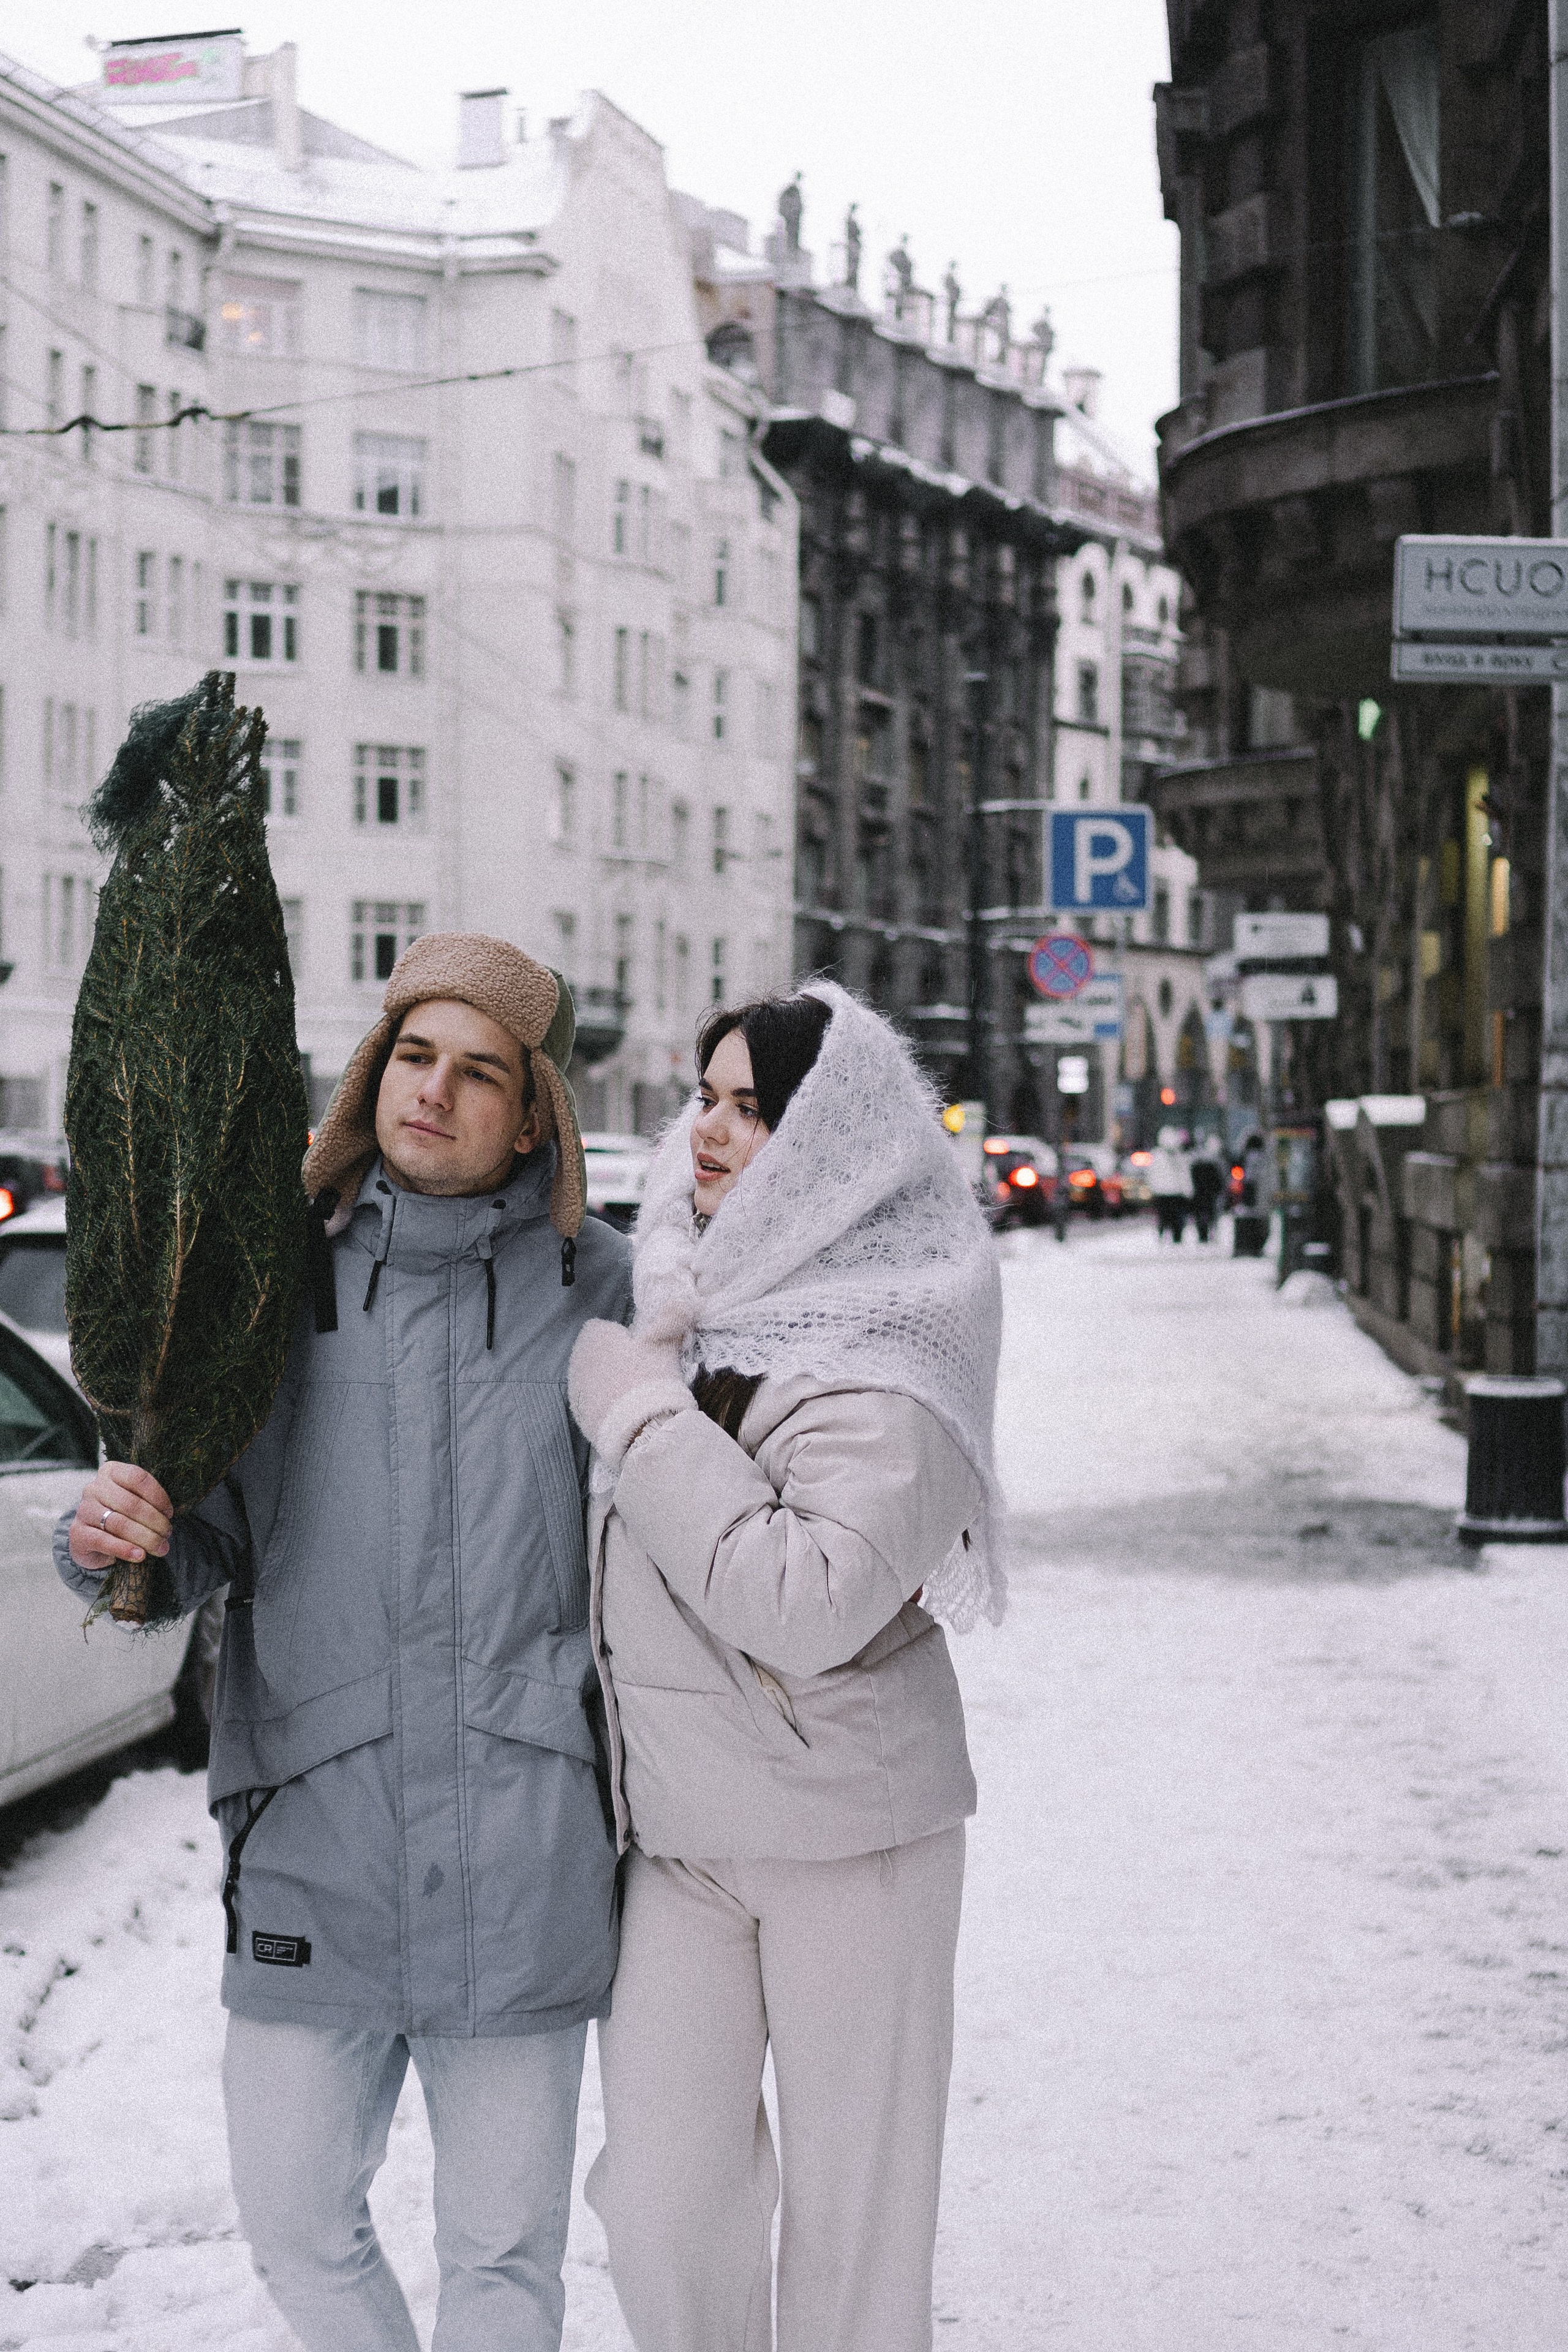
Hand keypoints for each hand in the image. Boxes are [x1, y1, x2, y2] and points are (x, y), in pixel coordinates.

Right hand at [69, 1464, 172, 1573]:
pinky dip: (124, 1549)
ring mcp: (84, 1510)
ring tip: (160, 1548)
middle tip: (168, 1535)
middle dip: (155, 1521)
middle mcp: (94, 1488)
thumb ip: (148, 1501)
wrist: (92, 1540)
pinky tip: (140, 1556)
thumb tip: (167, 1515)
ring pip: (119, 1523)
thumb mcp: (134, 1502)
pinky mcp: (78, 1533)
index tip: (170, 1513)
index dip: (158, 1496)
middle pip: (131, 1503)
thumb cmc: (120, 1515)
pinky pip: (104, 1541)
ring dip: (145, 1537)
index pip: (137, 1478)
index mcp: (110, 1472)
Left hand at [568, 1321, 691, 1467]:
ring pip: (593, 1379)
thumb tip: (686, 1300)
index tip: (642, 1350)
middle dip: (614, 1360)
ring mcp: (575, 1390)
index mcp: (592, 1336)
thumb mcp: (665, 1343)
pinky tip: (625, 1412)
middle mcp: (576, 1360)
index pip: (604, 1328)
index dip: (624, 1337)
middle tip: (642, 1372)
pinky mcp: (579, 1415)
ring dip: (608, 1382)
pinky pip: (592, 1403)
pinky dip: (605, 1404)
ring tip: (635, 1395)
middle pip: (597, 1354)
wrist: (638, 1427)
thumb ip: (673, 1317)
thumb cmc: (649, 1376)